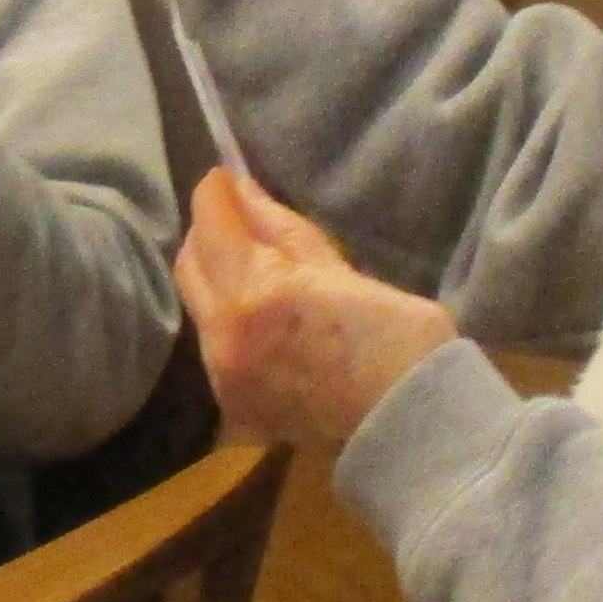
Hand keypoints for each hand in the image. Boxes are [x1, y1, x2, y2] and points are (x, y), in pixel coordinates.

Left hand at [178, 168, 460, 452]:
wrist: (412, 424)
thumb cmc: (397, 337)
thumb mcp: (341, 269)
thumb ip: (281, 229)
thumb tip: (242, 191)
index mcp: (253, 291)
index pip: (210, 223)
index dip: (216, 193)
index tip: (226, 177)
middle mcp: (222, 336)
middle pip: (190, 265)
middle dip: (209, 234)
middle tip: (240, 219)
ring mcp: (223, 377)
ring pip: (199, 308)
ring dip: (218, 280)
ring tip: (258, 269)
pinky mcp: (233, 406)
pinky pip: (215, 348)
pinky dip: (231, 323)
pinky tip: (267, 321)